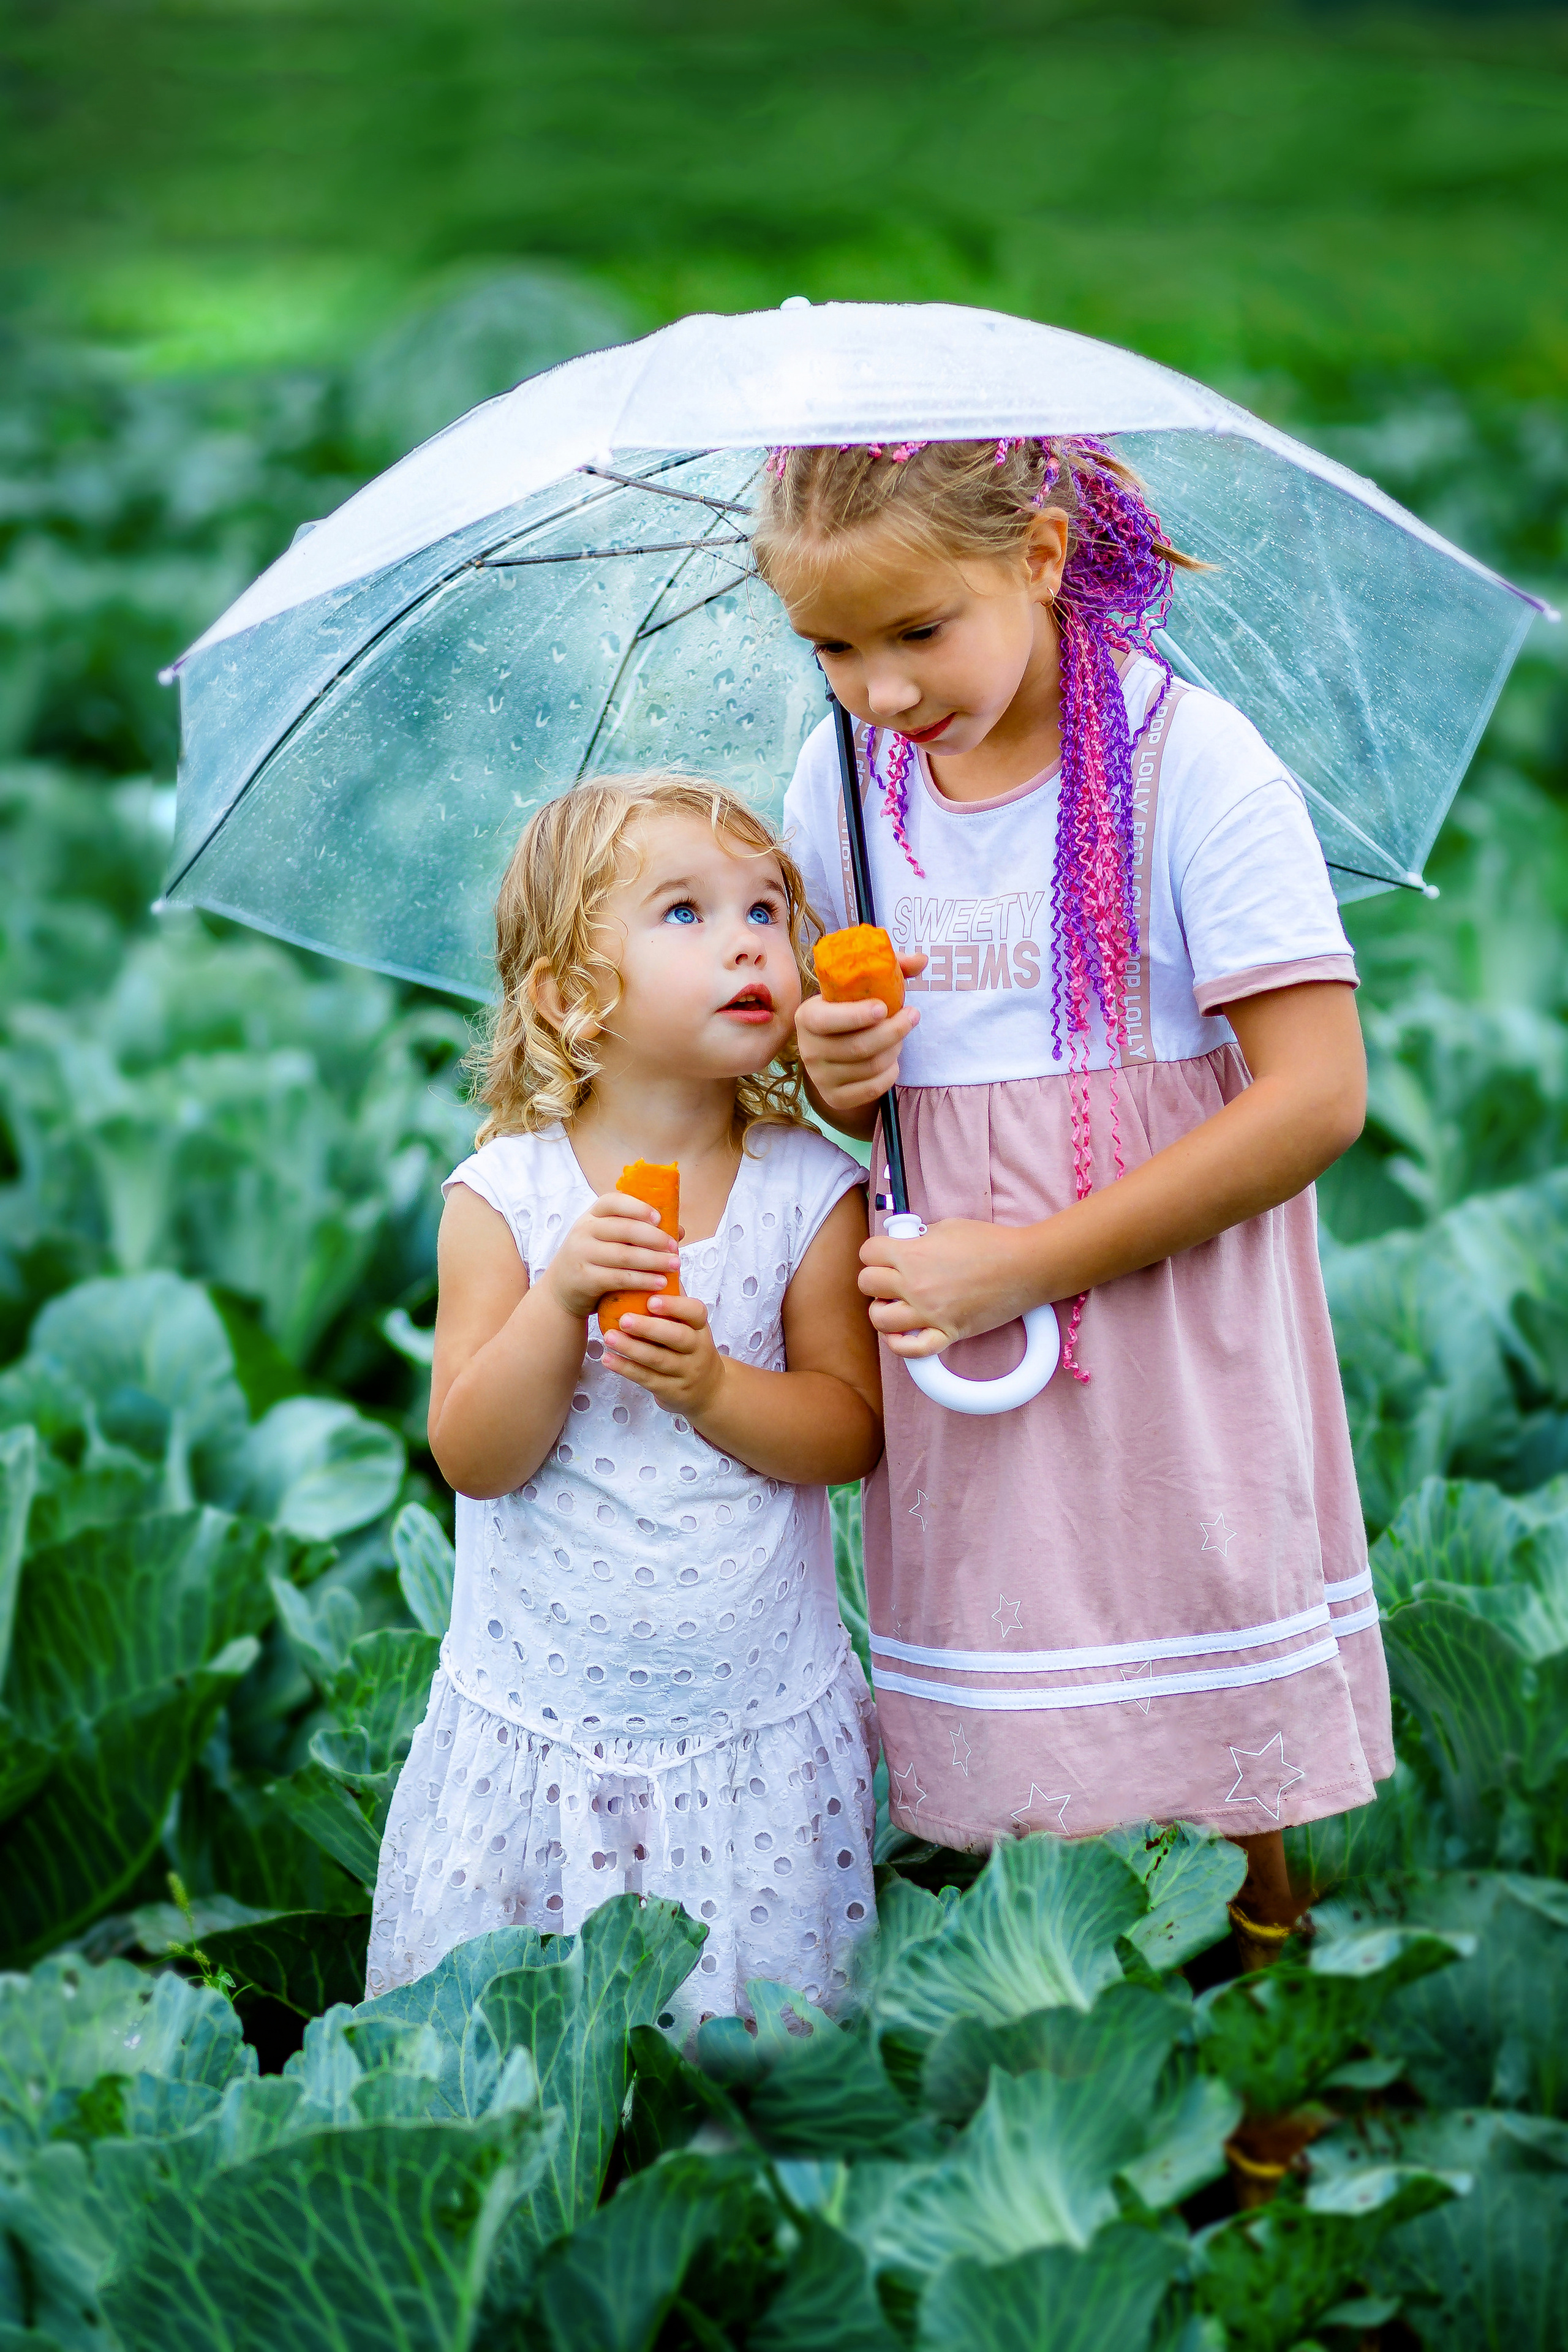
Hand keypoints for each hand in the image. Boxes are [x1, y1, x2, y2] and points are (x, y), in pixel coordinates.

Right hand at [544, 1192, 680, 1322]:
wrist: (560, 1291)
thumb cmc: (594, 1261)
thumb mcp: (609, 1241)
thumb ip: (639, 1234)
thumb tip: (679, 1230)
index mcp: (592, 1215)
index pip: (613, 1202)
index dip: (638, 1207)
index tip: (659, 1218)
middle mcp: (584, 1230)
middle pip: (624, 1229)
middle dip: (654, 1238)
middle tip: (675, 1248)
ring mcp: (581, 1254)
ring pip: (624, 1255)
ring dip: (654, 1260)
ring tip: (675, 1265)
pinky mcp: (584, 1278)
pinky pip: (618, 1278)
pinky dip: (642, 1280)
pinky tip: (660, 1283)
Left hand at [602, 1293, 725, 1417]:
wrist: (708, 1389)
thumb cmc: (689, 1344)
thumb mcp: (689, 1321)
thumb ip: (673, 1295)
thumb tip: (653, 1256)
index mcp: (700, 1326)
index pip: (695, 1312)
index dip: (675, 1306)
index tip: (652, 1299)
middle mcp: (697, 1349)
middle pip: (677, 1337)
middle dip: (650, 1328)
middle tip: (624, 1319)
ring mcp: (686, 1372)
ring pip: (659, 1360)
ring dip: (632, 1349)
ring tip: (608, 1337)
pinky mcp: (672, 1391)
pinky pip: (648, 1379)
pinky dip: (627, 1369)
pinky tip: (608, 1359)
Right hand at [795, 952, 925, 1113]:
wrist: (833, 1054)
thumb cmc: (850, 1012)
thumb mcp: (861, 988)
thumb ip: (889, 969)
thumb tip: (921, 960)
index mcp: (807, 1017)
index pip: (827, 1020)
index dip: (856, 1015)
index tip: (884, 1008)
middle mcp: (808, 1049)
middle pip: (858, 1046)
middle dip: (893, 1031)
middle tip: (912, 1016)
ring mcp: (820, 1077)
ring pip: (869, 1066)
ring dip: (894, 1049)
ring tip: (900, 1036)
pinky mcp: (835, 1097)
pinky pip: (871, 1088)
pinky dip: (890, 1074)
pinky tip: (893, 1061)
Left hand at [858, 1216, 1045, 1357]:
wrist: (1025, 1266)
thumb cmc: (991, 1242)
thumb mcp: (947, 1227)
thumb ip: (919, 1238)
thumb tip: (903, 1246)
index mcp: (913, 1253)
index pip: (867, 1253)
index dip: (875, 1252)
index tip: (886, 1255)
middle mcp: (915, 1284)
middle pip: (867, 1284)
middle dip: (876, 1279)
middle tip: (892, 1279)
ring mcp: (929, 1312)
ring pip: (879, 1319)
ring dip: (883, 1311)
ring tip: (897, 1304)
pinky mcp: (948, 1333)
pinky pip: (910, 1350)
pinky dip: (901, 1344)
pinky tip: (904, 1332)